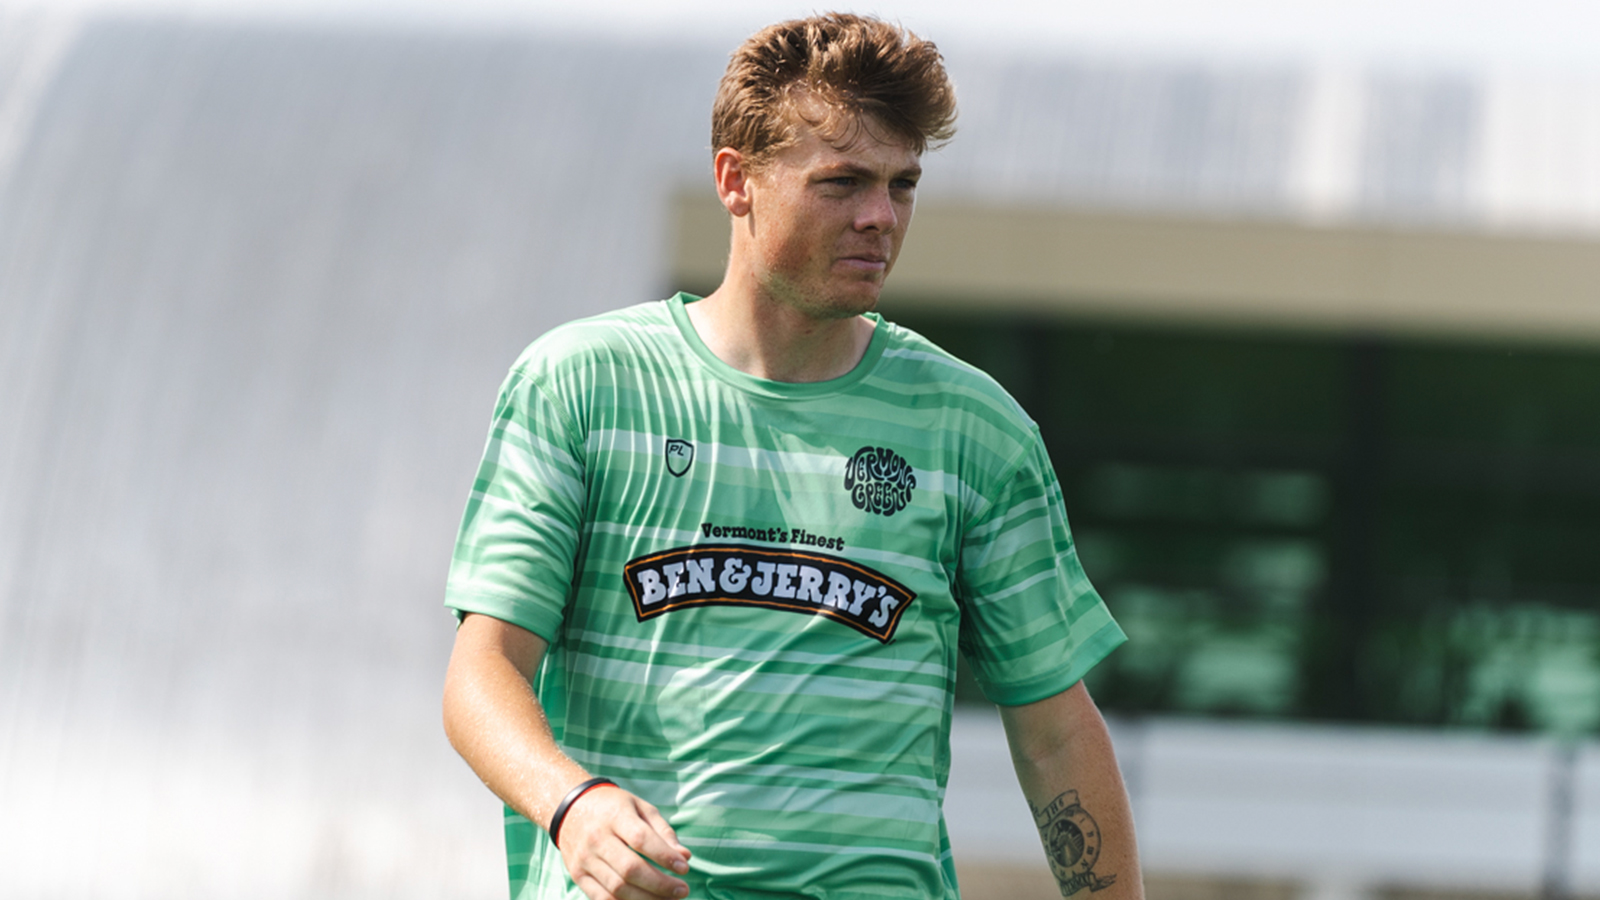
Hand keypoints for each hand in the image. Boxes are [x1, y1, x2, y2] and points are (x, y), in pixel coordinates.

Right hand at [556, 785, 692, 899]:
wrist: (571, 808)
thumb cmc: (614, 808)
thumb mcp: (640, 808)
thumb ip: (663, 832)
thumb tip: (684, 857)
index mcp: (615, 816)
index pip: (641, 839)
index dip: (664, 856)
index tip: (684, 868)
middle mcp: (597, 838)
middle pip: (630, 869)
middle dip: (660, 884)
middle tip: (682, 890)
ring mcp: (585, 859)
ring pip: (617, 888)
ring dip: (647, 899)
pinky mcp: (578, 875)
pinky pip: (602, 898)